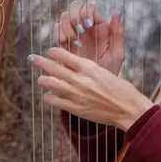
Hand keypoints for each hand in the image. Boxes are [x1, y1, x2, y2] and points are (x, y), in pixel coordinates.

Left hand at [29, 47, 152, 130]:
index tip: (49, 52)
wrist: (128, 109)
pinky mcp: (75, 108)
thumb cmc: (121, 89)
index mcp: (88, 67)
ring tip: (40, 79)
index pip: (62, 54)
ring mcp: (76, 94)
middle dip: (40, 62)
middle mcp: (80, 79)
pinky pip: (54, 101)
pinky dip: (48, 97)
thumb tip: (74, 64)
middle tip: (32, 59)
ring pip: (50, 83)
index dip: (53, 52)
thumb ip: (87, 68)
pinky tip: (47, 96)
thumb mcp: (105, 71)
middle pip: (52, 67)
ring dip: (42, 80)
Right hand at [55, 0, 124, 75]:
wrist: (95, 90)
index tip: (87, 24)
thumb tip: (116, 14)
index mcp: (100, 28)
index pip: (90, 8)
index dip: (86, 12)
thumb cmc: (110, 73)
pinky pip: (57, 31)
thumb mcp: (117, 55)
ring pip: (64, 17)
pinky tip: (64, 44)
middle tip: (77, 31)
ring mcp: (74, 35)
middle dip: (74, 15)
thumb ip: (118, 35)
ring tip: (72, 41)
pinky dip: (59, 34)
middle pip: (75, 7)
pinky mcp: (64, 44)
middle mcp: (86, 28)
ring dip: (66, 26)